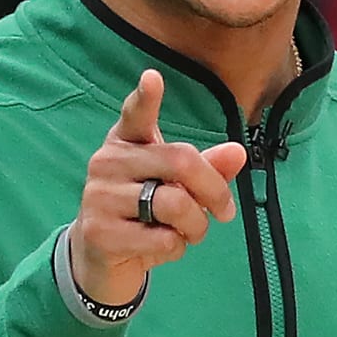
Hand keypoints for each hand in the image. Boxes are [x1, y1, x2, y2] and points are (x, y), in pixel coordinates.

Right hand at [71, 70, 247, 304]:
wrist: (99, 258)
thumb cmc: (142, 214)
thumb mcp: (175, 188)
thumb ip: (206, 169)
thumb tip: (237, 152)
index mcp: (126, 142)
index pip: (135, 115)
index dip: (145, 98)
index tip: (153, 78)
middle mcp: (107, 162)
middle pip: (180, 162)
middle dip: (215, 191)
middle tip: (225, 212)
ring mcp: (99, 196)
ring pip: (175, 204)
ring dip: (197, 226)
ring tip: (190, 232)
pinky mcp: (100, 232)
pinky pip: (163, 238)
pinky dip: (176, 248)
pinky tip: (160, 246)